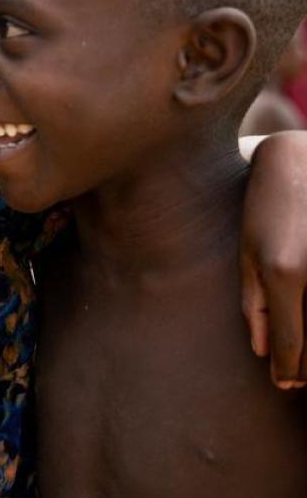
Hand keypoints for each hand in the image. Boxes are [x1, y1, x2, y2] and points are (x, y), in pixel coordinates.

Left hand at [239, 131, 306, 388]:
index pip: (290, 344)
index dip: (289, 370)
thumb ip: (252, 305)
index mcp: (284, 276)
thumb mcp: (247, 252)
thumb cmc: (267, 206)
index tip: (287, 384)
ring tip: (306, 359)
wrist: (303, 163)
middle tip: (300, 379)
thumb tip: (260, 352)